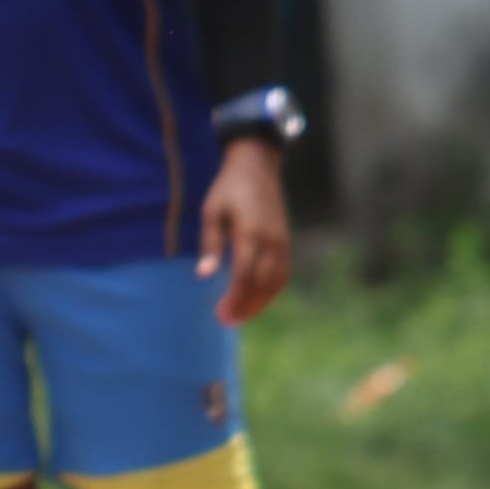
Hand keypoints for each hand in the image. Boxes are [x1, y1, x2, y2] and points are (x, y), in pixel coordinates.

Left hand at [201, 132, 291, 325]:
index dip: (235, 298)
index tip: (221, 313)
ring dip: (260, 302)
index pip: (245, 275)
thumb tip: (203, 275)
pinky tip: (256, 300)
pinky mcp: (286, 241)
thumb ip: (210, 244)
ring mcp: (282, 241)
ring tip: (240, 316)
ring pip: (277, 281)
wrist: (257, 167)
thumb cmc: (228, 189)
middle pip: (263, 283)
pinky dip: (271, 290)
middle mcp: (271, 239)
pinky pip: (283, 273)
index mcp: (250, 232)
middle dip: (246, 305)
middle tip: (226, 321)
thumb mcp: (211, 212)